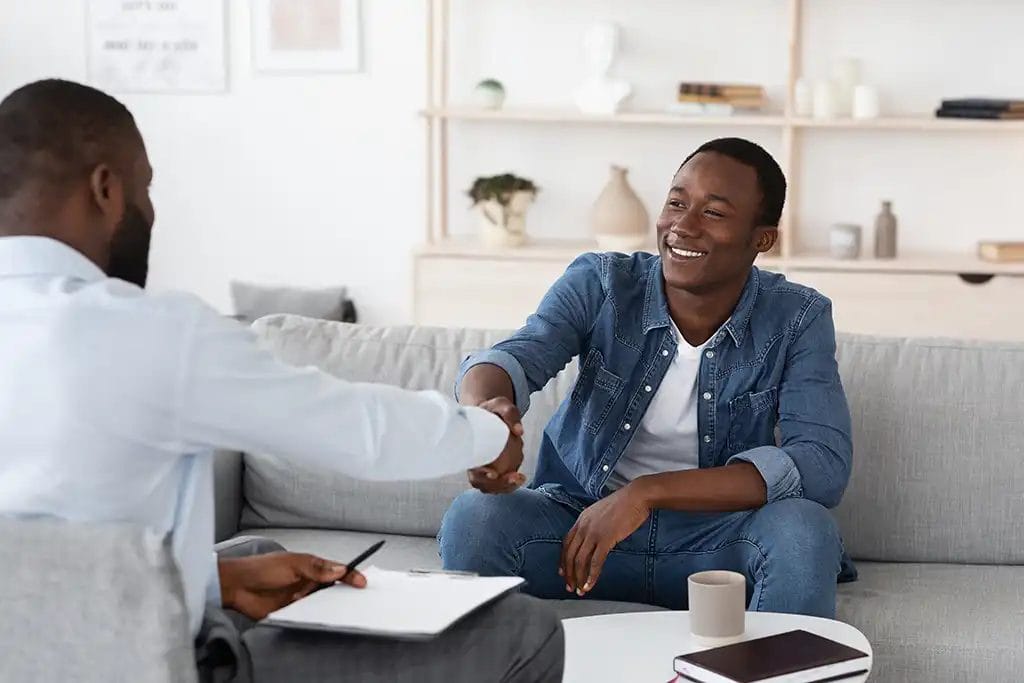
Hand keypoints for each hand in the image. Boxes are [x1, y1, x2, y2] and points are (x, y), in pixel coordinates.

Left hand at [218, 552, 365, 619]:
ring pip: (322, 603)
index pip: (336, 570)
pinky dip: (315, 616)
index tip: (362, 582)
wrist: (238, 586)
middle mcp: (308, 581)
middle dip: (343, 592)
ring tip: (339, 610)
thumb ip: (316, 568)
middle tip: (356, 598)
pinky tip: (319, 618)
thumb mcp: (292, 564)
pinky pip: (308, 615)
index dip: (350, 575)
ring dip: (328, 606)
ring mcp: (301, 597)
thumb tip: (339, 569)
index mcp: (311, 566)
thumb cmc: (262, 569)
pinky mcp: (293, 611)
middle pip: (332, 587)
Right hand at [467, 397, 526, 493]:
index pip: (469, 465)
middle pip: (479, 481)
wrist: (487, 414)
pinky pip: (495, 484)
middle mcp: (472, 459)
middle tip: (515, 476)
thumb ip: (510, 413)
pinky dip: (507, 485)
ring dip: (504, 487)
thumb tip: (519, 431)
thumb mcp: (501, 404)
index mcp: (469, 445)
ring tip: (520, 478)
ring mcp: (480, 467)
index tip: (492, 473)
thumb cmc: (492, 410)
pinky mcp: (489, 470)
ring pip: (488, 486)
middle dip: (497, 484)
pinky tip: (519, 479)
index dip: (479, 473)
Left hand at [560, 485, 650, 595]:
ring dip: (579, 577)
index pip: (566, 543)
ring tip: (581, 589)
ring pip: (580, 560)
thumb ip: (595, 525)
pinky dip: (591, 576)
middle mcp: (583, 526)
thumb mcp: (602, 512)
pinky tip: (590, 584)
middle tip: (570, 586)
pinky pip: (595, 562)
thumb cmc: (624, 504)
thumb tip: (595, 539)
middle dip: (569, 573)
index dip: (563, 560)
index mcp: (581, 519)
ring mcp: (593, 532)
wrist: (636, 497)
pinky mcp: (605, 539)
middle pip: (570, 554)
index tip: (563, 572)